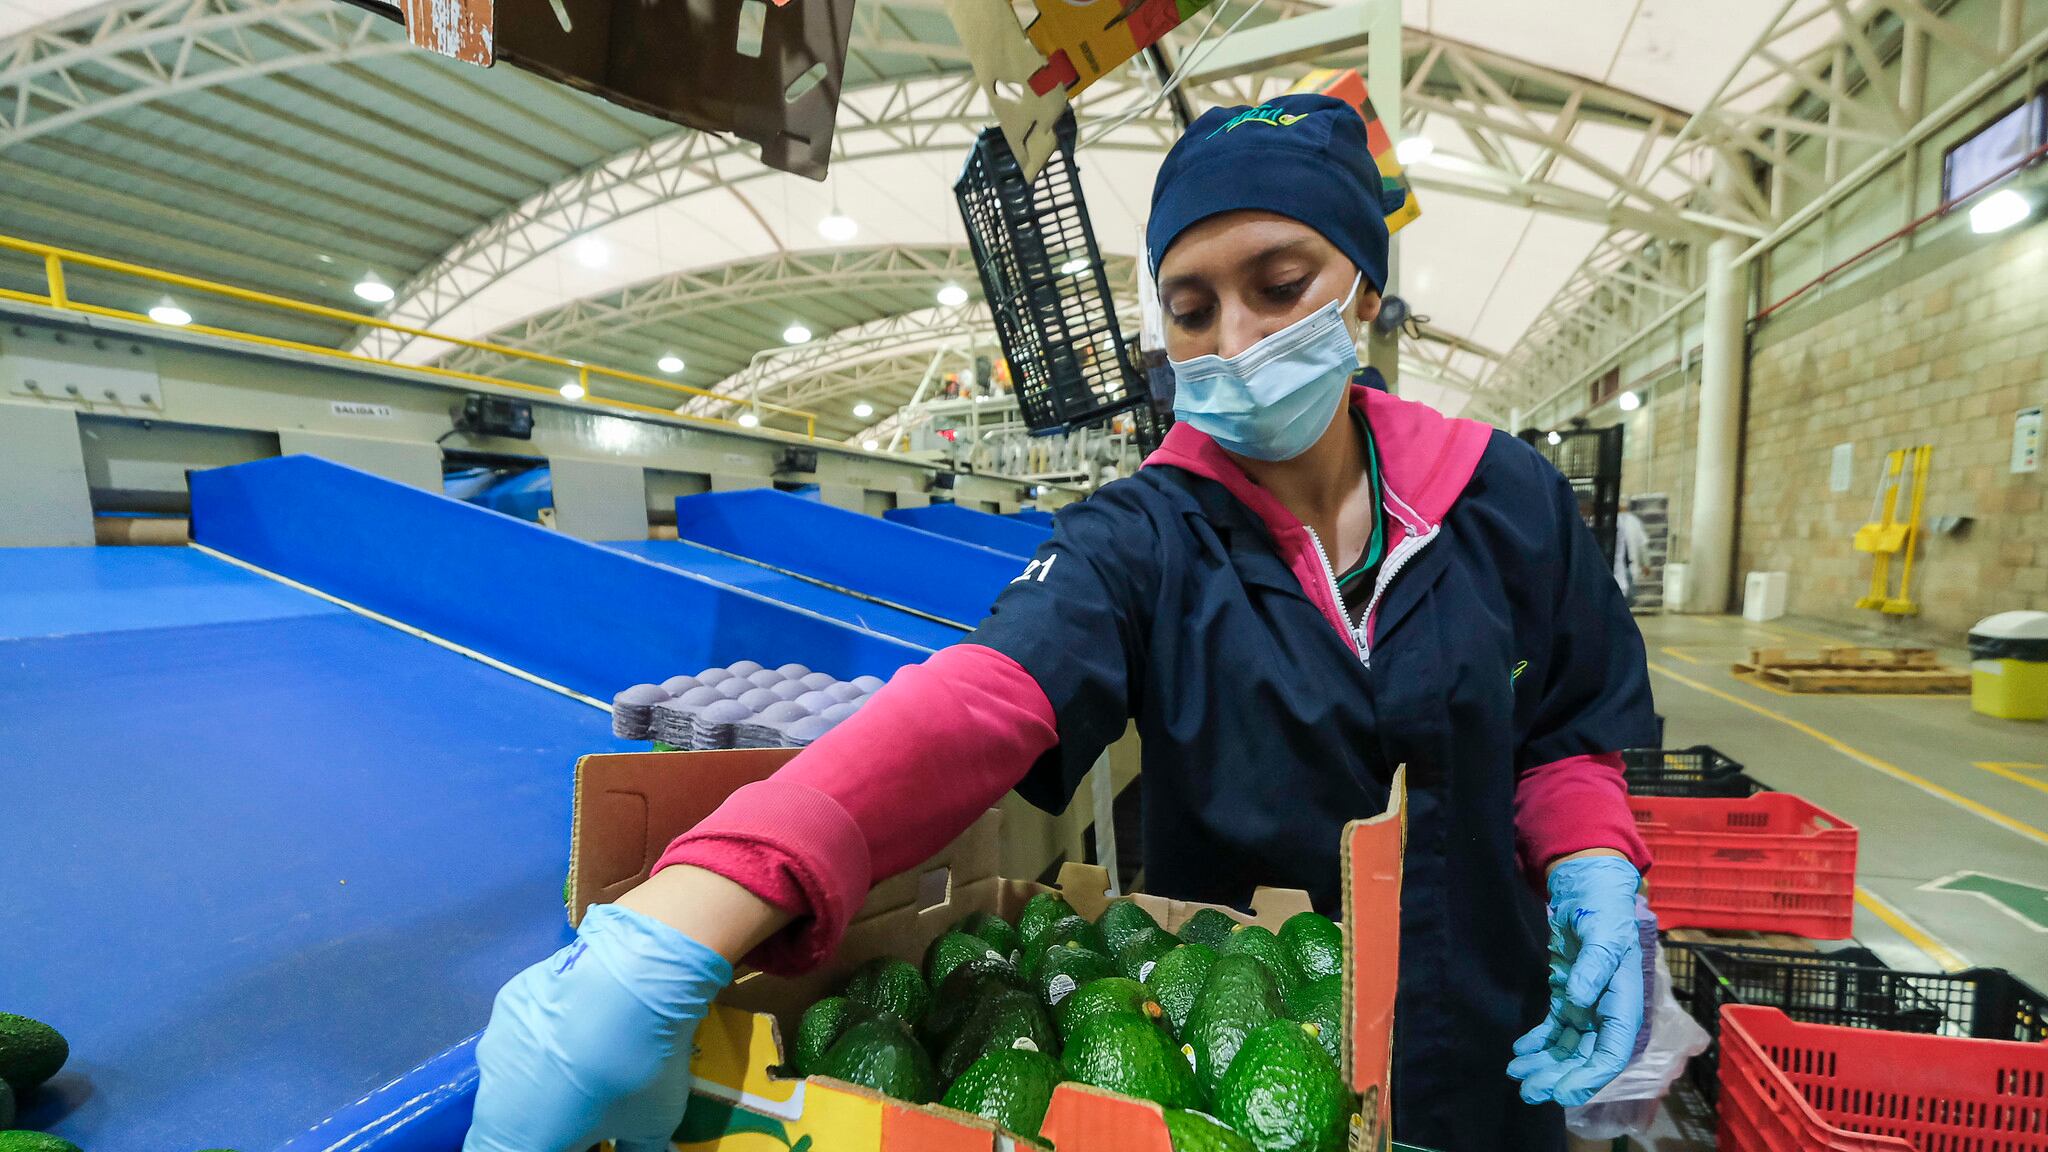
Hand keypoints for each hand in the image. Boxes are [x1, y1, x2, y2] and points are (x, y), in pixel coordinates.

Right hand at [465, 904, 732, 1151]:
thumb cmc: (638, 1065)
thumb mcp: (652, 1122)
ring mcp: (495, 1044)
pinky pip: (520, 1032)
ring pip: (509, 1074)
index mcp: (519, 1134)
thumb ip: (635, 1147)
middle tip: (581, 1112)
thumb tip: (636, 1150)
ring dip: (537, 1078)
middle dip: (536, 1122)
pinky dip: (543, 1036)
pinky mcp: (506, 1002)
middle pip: (503, 1123)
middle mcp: (493, 1094)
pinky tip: (579, 1021)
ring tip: (585, 1061)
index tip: (572, 1142)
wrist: (632, 974)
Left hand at [1506, 856, 1644, 1106]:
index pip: (1612, 1051)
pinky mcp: (1571, 997)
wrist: (1590, 889)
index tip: (1561, 1093)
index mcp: (1625, 1002)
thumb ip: (1595, 967)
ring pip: (1569, 1047)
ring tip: (1516, 1073)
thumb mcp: (1602, 932)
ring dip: (1545, 1063)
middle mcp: (1609, 1011)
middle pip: (1586, 1057)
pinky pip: (1556, 1028)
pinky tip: (1520, 1048)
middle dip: (1559, 1077)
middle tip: (1528, 1091)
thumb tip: (1580, 1003)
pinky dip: (1539, 1042)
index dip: (1589, 1077)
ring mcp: (1589, 1006)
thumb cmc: (1603, 910)